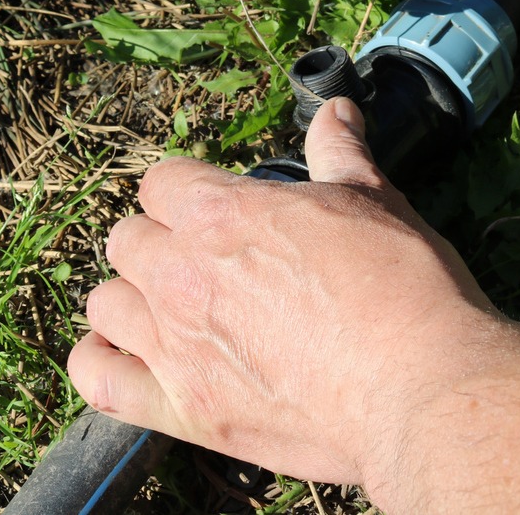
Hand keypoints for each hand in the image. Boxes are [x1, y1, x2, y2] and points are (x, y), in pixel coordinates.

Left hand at [67, 97, 500, 484]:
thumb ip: (339, 153)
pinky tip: (130, 359)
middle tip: (201, 262)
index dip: (185, 192)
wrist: (422, 386)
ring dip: (131, 301)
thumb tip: (336, 110)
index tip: (211, 210)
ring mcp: (175, 344)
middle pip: (124, 240)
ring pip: (103, 304)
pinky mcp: (183, 409)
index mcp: (219, 213)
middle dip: (157, 243)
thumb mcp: (373, 201)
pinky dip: (102, 366)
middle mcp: (182, 274)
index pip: (160, 182)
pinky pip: (97, 380)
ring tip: (170, 311)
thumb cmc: (404, 287)